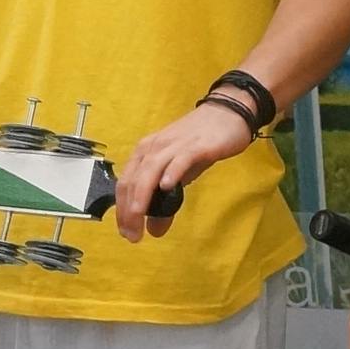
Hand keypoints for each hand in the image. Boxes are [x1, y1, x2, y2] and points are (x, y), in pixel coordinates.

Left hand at [117, 100, 252, 241]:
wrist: (227, 113)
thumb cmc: (200, 142)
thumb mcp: (180, 175)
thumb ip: (165, 201)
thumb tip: (155, 229)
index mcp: (146, 152)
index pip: (125, 184)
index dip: (122, 210)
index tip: (126, 232)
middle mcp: (154, 148)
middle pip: (134, 180)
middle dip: (129, 210)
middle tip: (132, 235)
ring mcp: (174, 146)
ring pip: (150, 170)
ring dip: (142, 195)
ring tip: (139, 216)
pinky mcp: (196, 146)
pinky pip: (180, 159)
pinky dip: (171, 172)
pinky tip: (167, 187)